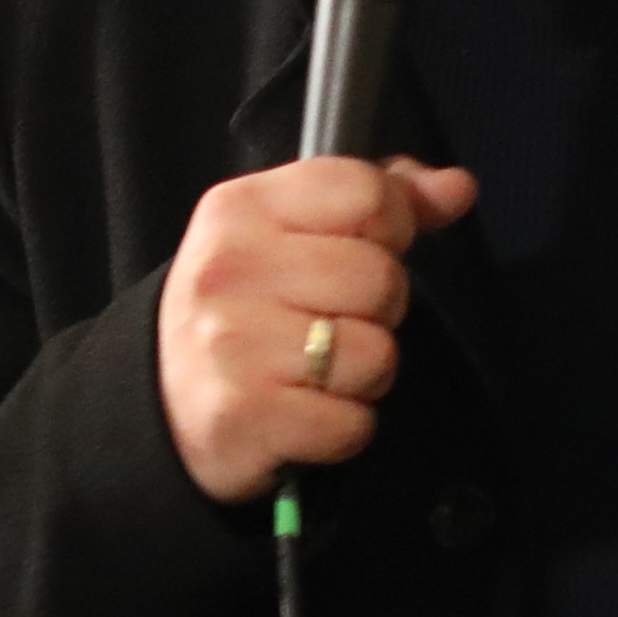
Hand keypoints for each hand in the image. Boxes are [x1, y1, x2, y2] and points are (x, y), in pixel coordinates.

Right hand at [157, 156, 479, 499]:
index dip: (389, 228)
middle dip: (377, 310)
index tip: (360, 251)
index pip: (367, 193)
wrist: (160, 403)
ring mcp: (232, 346)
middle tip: (329, 321)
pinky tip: (305, 412)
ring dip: (364, 374)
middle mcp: (230, 269)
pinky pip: (353, 424)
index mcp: (241, 207)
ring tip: (317, 369)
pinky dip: (343, 428)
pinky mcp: (244, 418)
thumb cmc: (244, 307)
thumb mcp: (290, 233)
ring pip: (377, 355)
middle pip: (381, 278)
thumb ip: (377, 200)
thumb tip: (458, 187)